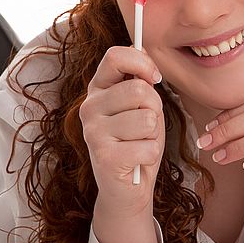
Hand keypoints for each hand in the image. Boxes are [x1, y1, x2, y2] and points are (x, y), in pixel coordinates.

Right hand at [79, 46, 164, 217]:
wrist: (128, 188)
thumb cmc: (137, 142)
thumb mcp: (142, 107)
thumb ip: (141, 83)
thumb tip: (142, 54)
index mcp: (97, 90)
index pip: (115, 57)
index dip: (142, 63)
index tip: (155, 78)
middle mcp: (88, 108)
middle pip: (139, 90)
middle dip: (155, 108)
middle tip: (146, 126)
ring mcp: (93, 133)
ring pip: (147, 119)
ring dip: (153, 135)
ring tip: (139, 144)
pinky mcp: (104, 157)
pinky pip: (148, 146)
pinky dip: (150, 155)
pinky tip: (136, 161)